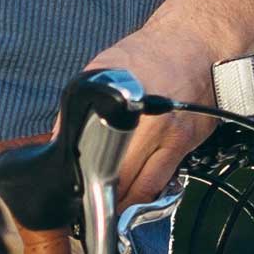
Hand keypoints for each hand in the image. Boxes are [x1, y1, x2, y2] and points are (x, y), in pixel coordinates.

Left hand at [69, 24, 220, 210]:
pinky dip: (148, 194)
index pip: (89, 150)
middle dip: (99, 194)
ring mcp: (167, 133)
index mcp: (113, 100)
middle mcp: (141, 119)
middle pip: (115, 174)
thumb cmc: (146, 56)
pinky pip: (163, 181)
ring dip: (124, 203)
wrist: (195, 44)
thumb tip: (59, 141)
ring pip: (141, 186)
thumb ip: (77, 107)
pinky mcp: (186, 142)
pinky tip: (137, 196)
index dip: (81, 176)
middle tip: (86, 205)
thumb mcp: (101, 69)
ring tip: (109, 209)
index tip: (72, 190)